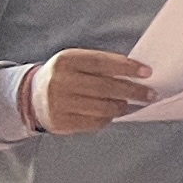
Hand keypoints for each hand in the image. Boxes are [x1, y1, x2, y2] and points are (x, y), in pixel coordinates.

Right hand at [29, 50, 152, 135]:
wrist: (31, 96)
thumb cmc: (63, 77)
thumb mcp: (76, 63)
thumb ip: (101, 65)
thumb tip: (137, 74)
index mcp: (65, 60)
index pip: (102, 62)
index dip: (127, 67)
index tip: (147, 72)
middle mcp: (60, 81)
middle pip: (106, 87)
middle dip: (133, 91)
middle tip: (150, 93)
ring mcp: (58, 103)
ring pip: (103, 107)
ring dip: (123, 106)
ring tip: (133, 104)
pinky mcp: (61, 122)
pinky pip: (94, 122)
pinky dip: (109, 118)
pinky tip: (115, 113)